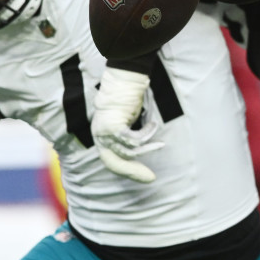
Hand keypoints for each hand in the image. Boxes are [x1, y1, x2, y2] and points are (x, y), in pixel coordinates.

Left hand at [92, 68, 164, 182]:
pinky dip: (148, 134)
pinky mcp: (113, 126)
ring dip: (148, 147)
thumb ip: (126, 136)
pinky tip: (154, 125)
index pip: (111, 162)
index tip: (145, 176)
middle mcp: (99, 136)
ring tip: (160, 143)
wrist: (122, 80)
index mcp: (100, 137)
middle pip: (115, 163)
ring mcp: (104, 132)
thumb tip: (138, 151)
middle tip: (151, 178)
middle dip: (134, 171)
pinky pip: (135, 139)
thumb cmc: (126, 98)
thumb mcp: (125, 122)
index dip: (127, 170)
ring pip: (129, 151)